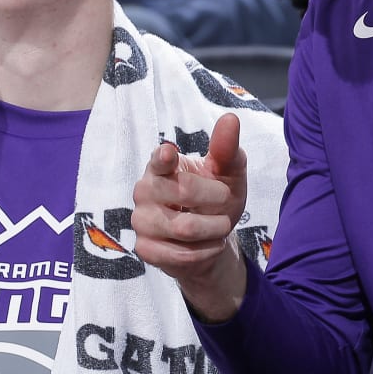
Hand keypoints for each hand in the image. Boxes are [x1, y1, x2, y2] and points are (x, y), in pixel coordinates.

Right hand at [131, 112, 248, 320]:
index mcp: (162, 166)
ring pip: (185, 228)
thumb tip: (231, 119)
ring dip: (214, 229)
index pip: (159, 160)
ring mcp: (141, 220)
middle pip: (183, 191)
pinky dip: (206, 251)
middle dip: (216, 200)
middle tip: (225, 202)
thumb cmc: (215, 201)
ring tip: (219, 227)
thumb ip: (227, 150)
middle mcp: (145, 190)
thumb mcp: (228, 176)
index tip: (169, 153)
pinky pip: (181, 254)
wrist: (209, 242)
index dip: (163, 158)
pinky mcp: (145, 248)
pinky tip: (209, 245)